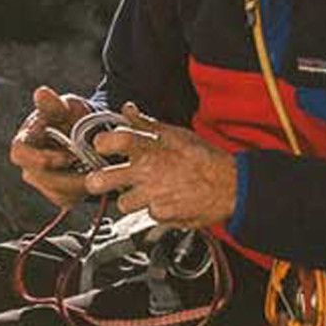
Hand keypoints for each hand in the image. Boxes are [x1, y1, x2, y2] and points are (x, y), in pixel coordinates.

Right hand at [11, 84, 96, 207]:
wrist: (92, 131)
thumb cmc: (74, 116)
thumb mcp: (68, 105)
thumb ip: (54, 103)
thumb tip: (41, 93)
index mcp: (26, 140)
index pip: (20, 153)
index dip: (40, 158)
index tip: (67, 157)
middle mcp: (29, 163)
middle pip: (39, 178)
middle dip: (66, 176)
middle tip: (91, 169)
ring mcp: (42, 180)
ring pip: (54, 192)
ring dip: (77, 184)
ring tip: (97, 171)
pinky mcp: (57, 193)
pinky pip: (65, 199)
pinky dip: (81, 191)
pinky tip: (94, 177)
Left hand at [82, 103, 237, 230]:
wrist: (230, 185)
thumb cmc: (204, 158)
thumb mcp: (175, 134)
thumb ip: (146, 124)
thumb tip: (127, 109)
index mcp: (149, 147)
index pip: (110, 140)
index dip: (101, 143)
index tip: (103, 146)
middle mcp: (146, 172)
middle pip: (100, 181)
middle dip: (96, 181)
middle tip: (101, 180)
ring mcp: (151, 196)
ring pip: (122, 203)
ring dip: (131, 199)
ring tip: (145, 192)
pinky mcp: (160, 215)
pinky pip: (147, 215)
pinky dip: (154, 210)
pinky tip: (166, 201)